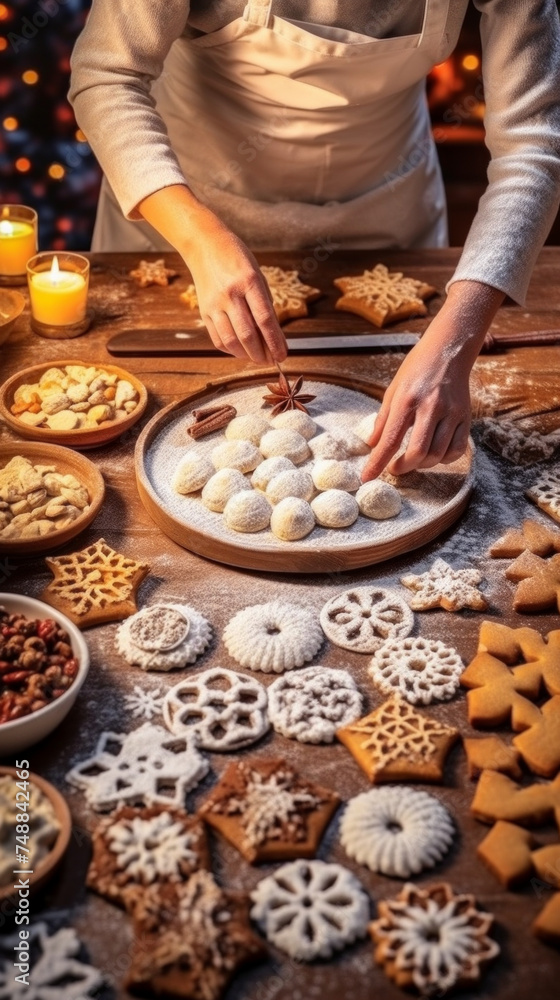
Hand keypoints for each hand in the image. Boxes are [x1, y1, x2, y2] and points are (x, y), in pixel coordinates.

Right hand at [187, 217, 286, 363]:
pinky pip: (217, 338)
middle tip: (271, 361)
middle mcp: (230, 294)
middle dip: (262, 353)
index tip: (283, 355)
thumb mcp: (257, 275)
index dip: (275, 341)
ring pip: (231, 340)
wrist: (205, 246)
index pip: (265, 319)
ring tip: (257, 358)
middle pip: (247, 334)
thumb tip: (274, 335)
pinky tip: (240, 350)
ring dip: (246, 355)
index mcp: (249, 281)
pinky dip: (231, 349)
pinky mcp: (203, 311)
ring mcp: (214, 304)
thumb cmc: (237, 260)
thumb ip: (265, 303)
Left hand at [360, 279, 504, 480]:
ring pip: (438, 454)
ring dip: (422, 464)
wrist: (449, 349)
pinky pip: (457, 450)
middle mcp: (431, 407)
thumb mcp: (393, 389)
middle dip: (403, 467)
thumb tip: (372, 445)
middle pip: (418, 453)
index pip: (390, 440)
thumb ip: (383, 419)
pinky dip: (444, 459)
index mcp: (407, 399)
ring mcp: (451, 413)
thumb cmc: (417, 368)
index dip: (377, 463)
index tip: (367, 477)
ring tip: (413, 459)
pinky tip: (434, 454)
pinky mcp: (466, 417)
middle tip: (395, 468)